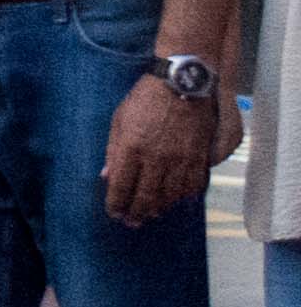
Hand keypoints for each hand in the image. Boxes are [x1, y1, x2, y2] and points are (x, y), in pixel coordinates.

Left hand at [105, 60, 232, 225]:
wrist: (182, 84)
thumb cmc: (145, 99)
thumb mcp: (119, 120)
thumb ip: (113, 151)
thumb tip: (106, 176)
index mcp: (131, 148)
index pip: (121, 186)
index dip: (116, 204)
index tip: (114, 213)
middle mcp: (156, 158)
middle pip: (146, 197)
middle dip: (137, 213)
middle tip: (132, 223)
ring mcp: (180, 159)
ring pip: (170, 196)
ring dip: (160, 208)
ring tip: (151, 214)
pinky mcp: (199, 157)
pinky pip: (193, 186)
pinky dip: (183, 197)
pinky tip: (176, 201)